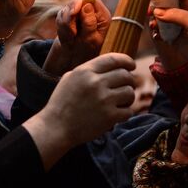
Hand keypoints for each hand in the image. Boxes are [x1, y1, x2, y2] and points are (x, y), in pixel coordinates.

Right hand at [24, 53, 135, 168]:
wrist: (56, 128)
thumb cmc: (62, 103)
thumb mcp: (69, 78)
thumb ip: (89, 70)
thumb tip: (110, 65)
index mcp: (85, 72)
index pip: (113, 59)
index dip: (126, 61)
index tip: (131, 65)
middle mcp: (96, 83)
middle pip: (125, 75)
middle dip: (129, 81)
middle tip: (126, 87)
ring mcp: (104, 100)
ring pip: (130, 92)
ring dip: (128, 97)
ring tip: (121, 102)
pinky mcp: (109, 117)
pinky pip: (129, 111)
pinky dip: (125, 113)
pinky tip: (117, 115)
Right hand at [43, 0, 110, 75]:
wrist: (74, 58)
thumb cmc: (86, 51)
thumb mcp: (91, 39)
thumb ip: (89, 23)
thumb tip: (87, 5)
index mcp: (102, 15)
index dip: (81, 2)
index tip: (74, 12)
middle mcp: (91, 11)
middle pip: (77, 1)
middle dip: (70, 16)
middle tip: (72, 33)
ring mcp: (79, 12)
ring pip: (66, 9)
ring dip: (65, 25)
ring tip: (71, 38)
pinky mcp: (69, 16)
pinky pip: (60, 16)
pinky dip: (61, 28)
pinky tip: (67, 37)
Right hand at [152, 0, 187, 68]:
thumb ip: (175, 15)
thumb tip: (156, 11)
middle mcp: (184, 12)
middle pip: (166, 4)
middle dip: (157, 6)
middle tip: (150, 10)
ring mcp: (179, 25)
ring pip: (162, 19)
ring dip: (155, 20)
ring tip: (153, 24)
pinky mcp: (175, 38)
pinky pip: (162, 33)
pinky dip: (157, 33)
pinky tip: (156, 35)